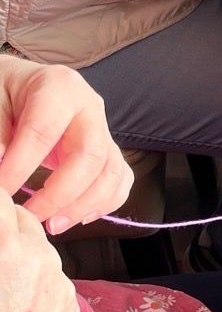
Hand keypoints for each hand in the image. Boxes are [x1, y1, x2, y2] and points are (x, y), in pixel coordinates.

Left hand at [0, 56, 132, 233]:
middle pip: (90, 155)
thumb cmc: (5, 94)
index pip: (44, 131)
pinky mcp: (107, 149)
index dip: (20, 167)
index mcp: (59, 87)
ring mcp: (102, 128)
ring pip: (110, 171)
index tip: (1, 192)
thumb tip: (1, 174)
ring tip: (52, 225)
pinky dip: (104, 203)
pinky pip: (119, 179)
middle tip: (31, 216)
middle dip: (60, 194)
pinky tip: (78, 216)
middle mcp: (89, 107)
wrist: (20, 86)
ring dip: (83, 205)